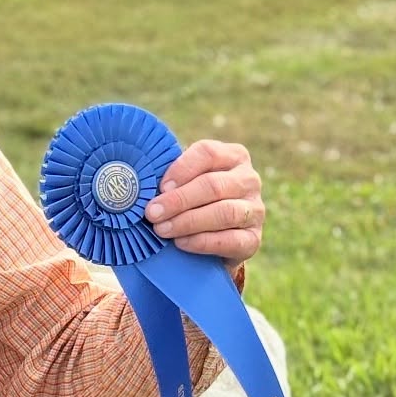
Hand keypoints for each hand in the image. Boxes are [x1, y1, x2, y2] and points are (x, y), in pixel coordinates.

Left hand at [144, 139, 263, 263]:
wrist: (214, 240)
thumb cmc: (192, 202)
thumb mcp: (184, 183)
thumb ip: (171, 179)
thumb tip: (140, 183)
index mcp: (233, 156)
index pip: (208, 153)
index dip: (181, 169)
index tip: (159, 187)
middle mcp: (249, 180)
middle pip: (213, 185)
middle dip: (178, 200)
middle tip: (152, 213)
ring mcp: (255, 210)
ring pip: (224, 212)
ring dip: (188, 222)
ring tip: (161, 230)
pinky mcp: (254, 239)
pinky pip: (231, 240)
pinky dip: (203, 242)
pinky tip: (181, 243)